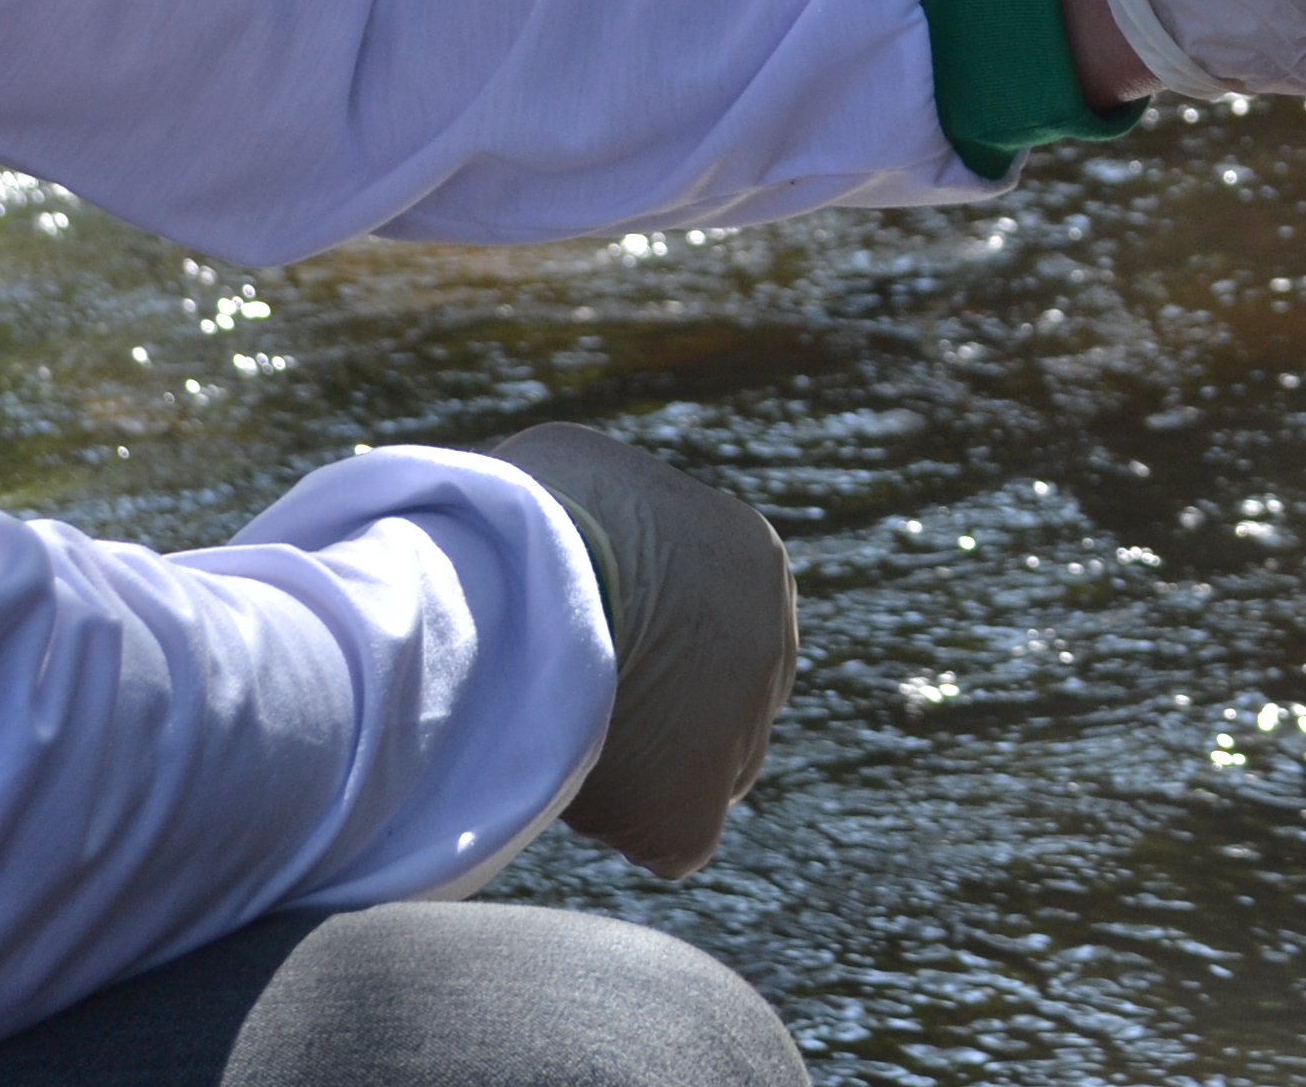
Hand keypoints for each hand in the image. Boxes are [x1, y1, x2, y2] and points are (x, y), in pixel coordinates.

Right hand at [479, 424, 797, 877]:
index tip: (593, 639)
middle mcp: (771, 647)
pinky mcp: (691, 812)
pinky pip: (663, 835)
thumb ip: (597, 508)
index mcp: (752, 560)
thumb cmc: (538, 514)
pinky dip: (616, 820)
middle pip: (716, 699)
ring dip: (633, 763)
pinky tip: (563, 784)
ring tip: (556, 730)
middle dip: (656, 704)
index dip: (654, 636)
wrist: (533, 594)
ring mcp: (741, 736)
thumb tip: (560, 527)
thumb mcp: (573, 470)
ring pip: (689, 770)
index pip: (717, 618)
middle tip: (574, 695)